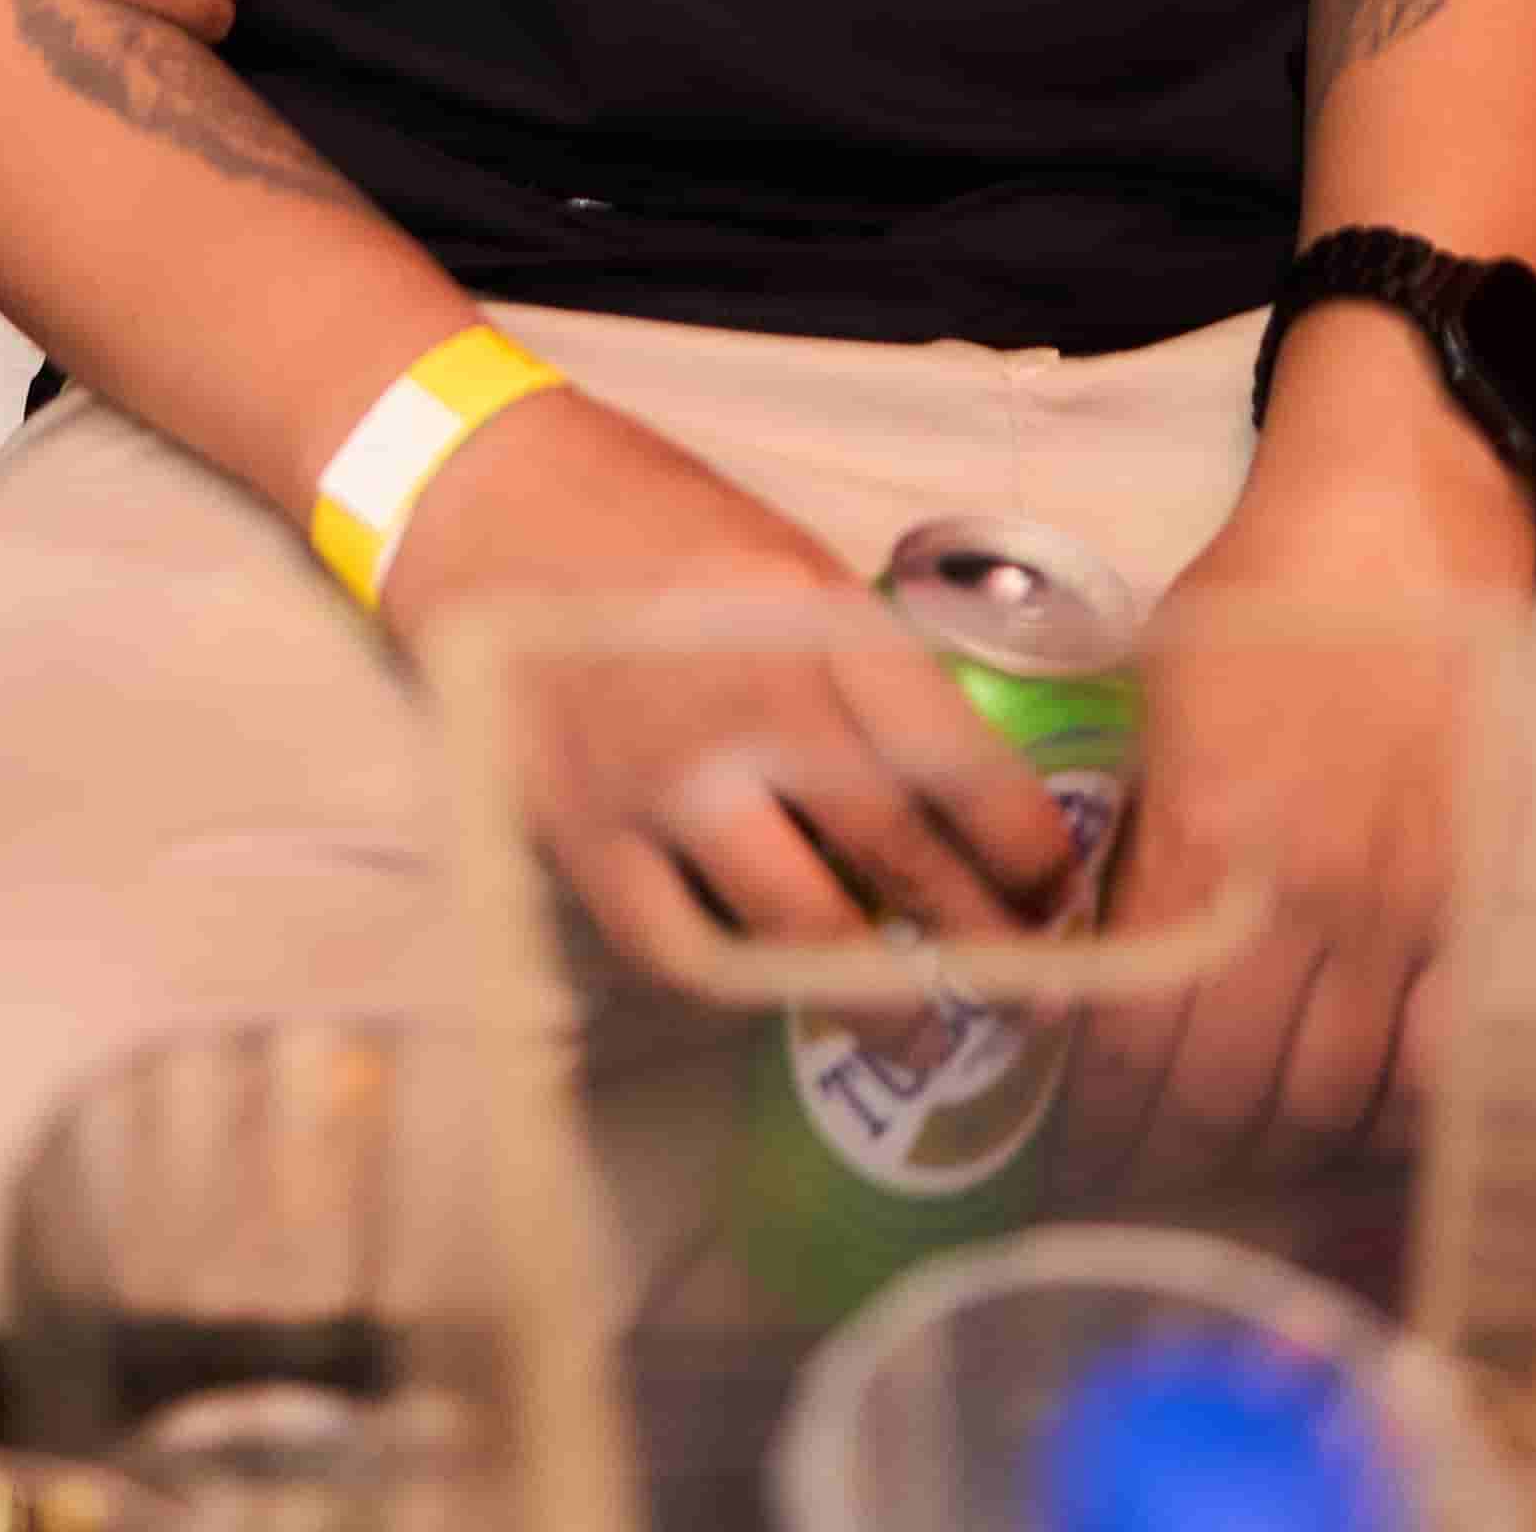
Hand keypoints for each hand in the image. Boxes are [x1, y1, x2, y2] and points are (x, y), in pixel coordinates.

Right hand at [383, 388, 1080, 977]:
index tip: (1055, 892)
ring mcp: (655, 772)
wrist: (479, 498)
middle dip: (978, 941)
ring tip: (919, 1036)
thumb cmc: (650, 519)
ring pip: (795, 926)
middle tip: (1024, 994)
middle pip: (894, 853)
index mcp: (809, 611)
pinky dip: (740, 983)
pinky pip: (679, 947)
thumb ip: (856, 662)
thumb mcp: (781, 556)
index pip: (953, 756)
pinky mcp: (579, 828)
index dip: (1022, 847)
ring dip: (874, 998)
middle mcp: (743, 696)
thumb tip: (950, 786)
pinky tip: (773, 990)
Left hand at [1065, 357, 1532, 1190]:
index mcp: (1208, 838)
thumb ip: (1133, 836)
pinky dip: (1380, 1118)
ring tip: (1218, 1168)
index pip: (1136, 1034)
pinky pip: (1427, 1064)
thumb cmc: (1264, 602)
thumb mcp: (1155, 702)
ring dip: (1264, 1154)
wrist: (1399, 533)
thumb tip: (1089, 953)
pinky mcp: (1469, 910)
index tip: (1063, 1153)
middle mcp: (1305, 896)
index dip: (1093, 1118)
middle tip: (1127, 1181)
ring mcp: (1399, 912)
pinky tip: (1336, 1126)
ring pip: (1328, 1101)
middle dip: (1165, 1158)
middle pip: (1228, 1094)